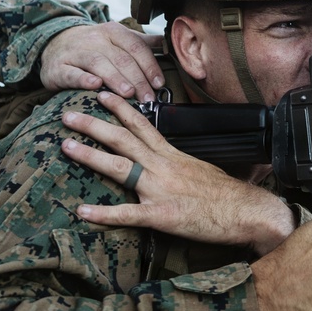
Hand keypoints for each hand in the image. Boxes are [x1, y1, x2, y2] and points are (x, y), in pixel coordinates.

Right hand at [41, 22, 165, 100]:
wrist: (54, 44)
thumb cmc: (92, 46)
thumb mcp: (116, 39)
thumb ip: (141, 42)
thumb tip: (168, 43)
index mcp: (113, 32)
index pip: (136, 47)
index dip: (149, 65)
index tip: (159, 83)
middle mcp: (95, 39)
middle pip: (120, 58)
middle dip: (137, 79)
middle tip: (148, 97)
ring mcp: (76, 52)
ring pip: (99, 63)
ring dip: (115, 78)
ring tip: (128, 93)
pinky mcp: (59, 67)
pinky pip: (72, 72)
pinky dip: (83, 79)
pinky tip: (95, 85)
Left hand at [61, 90, 294, 254]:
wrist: (246, 211)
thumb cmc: (226, 194)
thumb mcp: (200, 170)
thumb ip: (177, 165)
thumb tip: (166, 165)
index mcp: (172, 155)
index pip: (142, 125)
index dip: (120, 109)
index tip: (102, 95)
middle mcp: (162, 166)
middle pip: (122, 140)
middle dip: (93, 125)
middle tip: (68, 114)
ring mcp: (159, 190)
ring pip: (119, 168)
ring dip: (90, 156)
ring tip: (65, 146)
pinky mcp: (161, 215)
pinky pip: (127, 214)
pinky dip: (103, 213)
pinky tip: (83, 211)